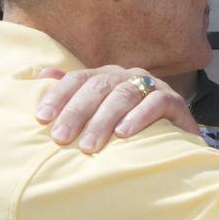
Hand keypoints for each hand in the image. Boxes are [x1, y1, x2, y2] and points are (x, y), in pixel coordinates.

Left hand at [34, 66, 198, 153]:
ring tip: (88, 145)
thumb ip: (75, 93)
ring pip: (124, 95)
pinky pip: (156, 103)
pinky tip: (124, 133)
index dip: (59, 96)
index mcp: (108, 76)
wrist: (176, 141)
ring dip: (103, 120)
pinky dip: (139, 117)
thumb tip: (41, 74)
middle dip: (77, 113)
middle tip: (60, 138)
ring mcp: (153, 86)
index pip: (79, 79)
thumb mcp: (100, 112)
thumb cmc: (131, 128)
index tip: (41, 118)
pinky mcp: (175, 102)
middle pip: (99, 87)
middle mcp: (129, 76)